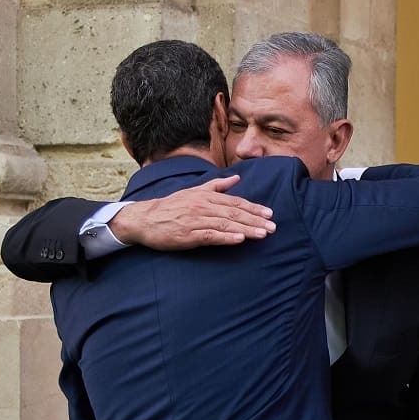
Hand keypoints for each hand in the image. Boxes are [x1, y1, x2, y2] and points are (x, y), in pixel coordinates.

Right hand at [110, 175, 274, 249]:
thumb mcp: (194, 191)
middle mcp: (203, 206)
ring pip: (225, 225)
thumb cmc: (172, 206)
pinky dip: (225, 237)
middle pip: (234, 213)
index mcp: (206, 196)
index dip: (254, 208)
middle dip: (255, 220)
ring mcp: (196, 221)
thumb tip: (236, 178)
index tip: (269, 213)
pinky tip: (239, 240)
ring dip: (246, 229)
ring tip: (262, 234)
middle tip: (273, 227)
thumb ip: (216, 185)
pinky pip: (210, 236)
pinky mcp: (188, 235)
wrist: (145, 219)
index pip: (235, 202)